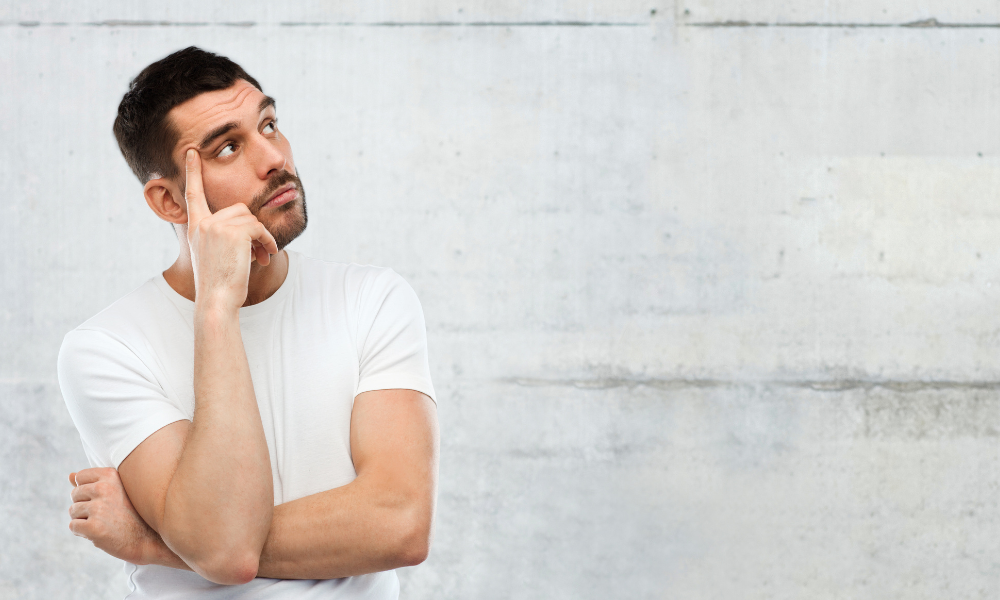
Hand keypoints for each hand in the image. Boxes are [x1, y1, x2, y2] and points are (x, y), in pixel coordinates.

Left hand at [68, 468, 160, 564]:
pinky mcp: (93, 527)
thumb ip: (92, 482)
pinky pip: (74, 526)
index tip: (102, 498)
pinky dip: (83, 532)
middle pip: (75, 494)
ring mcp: (98, 508)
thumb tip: (69, 475)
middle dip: (85, 505)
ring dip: (84, 519)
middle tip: (105, 513)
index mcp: (111, 475)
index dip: (87, 489)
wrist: (148, 539)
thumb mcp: (118, 491)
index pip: (80, 476)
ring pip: (72, 511)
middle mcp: (104, 488)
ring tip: (104, 523)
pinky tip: (100, 532)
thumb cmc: (132, 514)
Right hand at [184, 149, 277, 310]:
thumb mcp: (217, 254)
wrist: (217, 300)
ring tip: (262, 256)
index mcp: (195, 227)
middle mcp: (203, 223)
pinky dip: (267, 242)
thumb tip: (251, 225)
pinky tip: (266, 256)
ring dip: (262, 238)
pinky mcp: (233, 232)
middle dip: (253, 229)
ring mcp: (216, 226)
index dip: (192, 172)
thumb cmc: (220, 283)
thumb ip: (225, 235)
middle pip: (239, 209)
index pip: (193, 194)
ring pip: (251, 218)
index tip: (191, 152)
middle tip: (260, 251)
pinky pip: (259, 228)